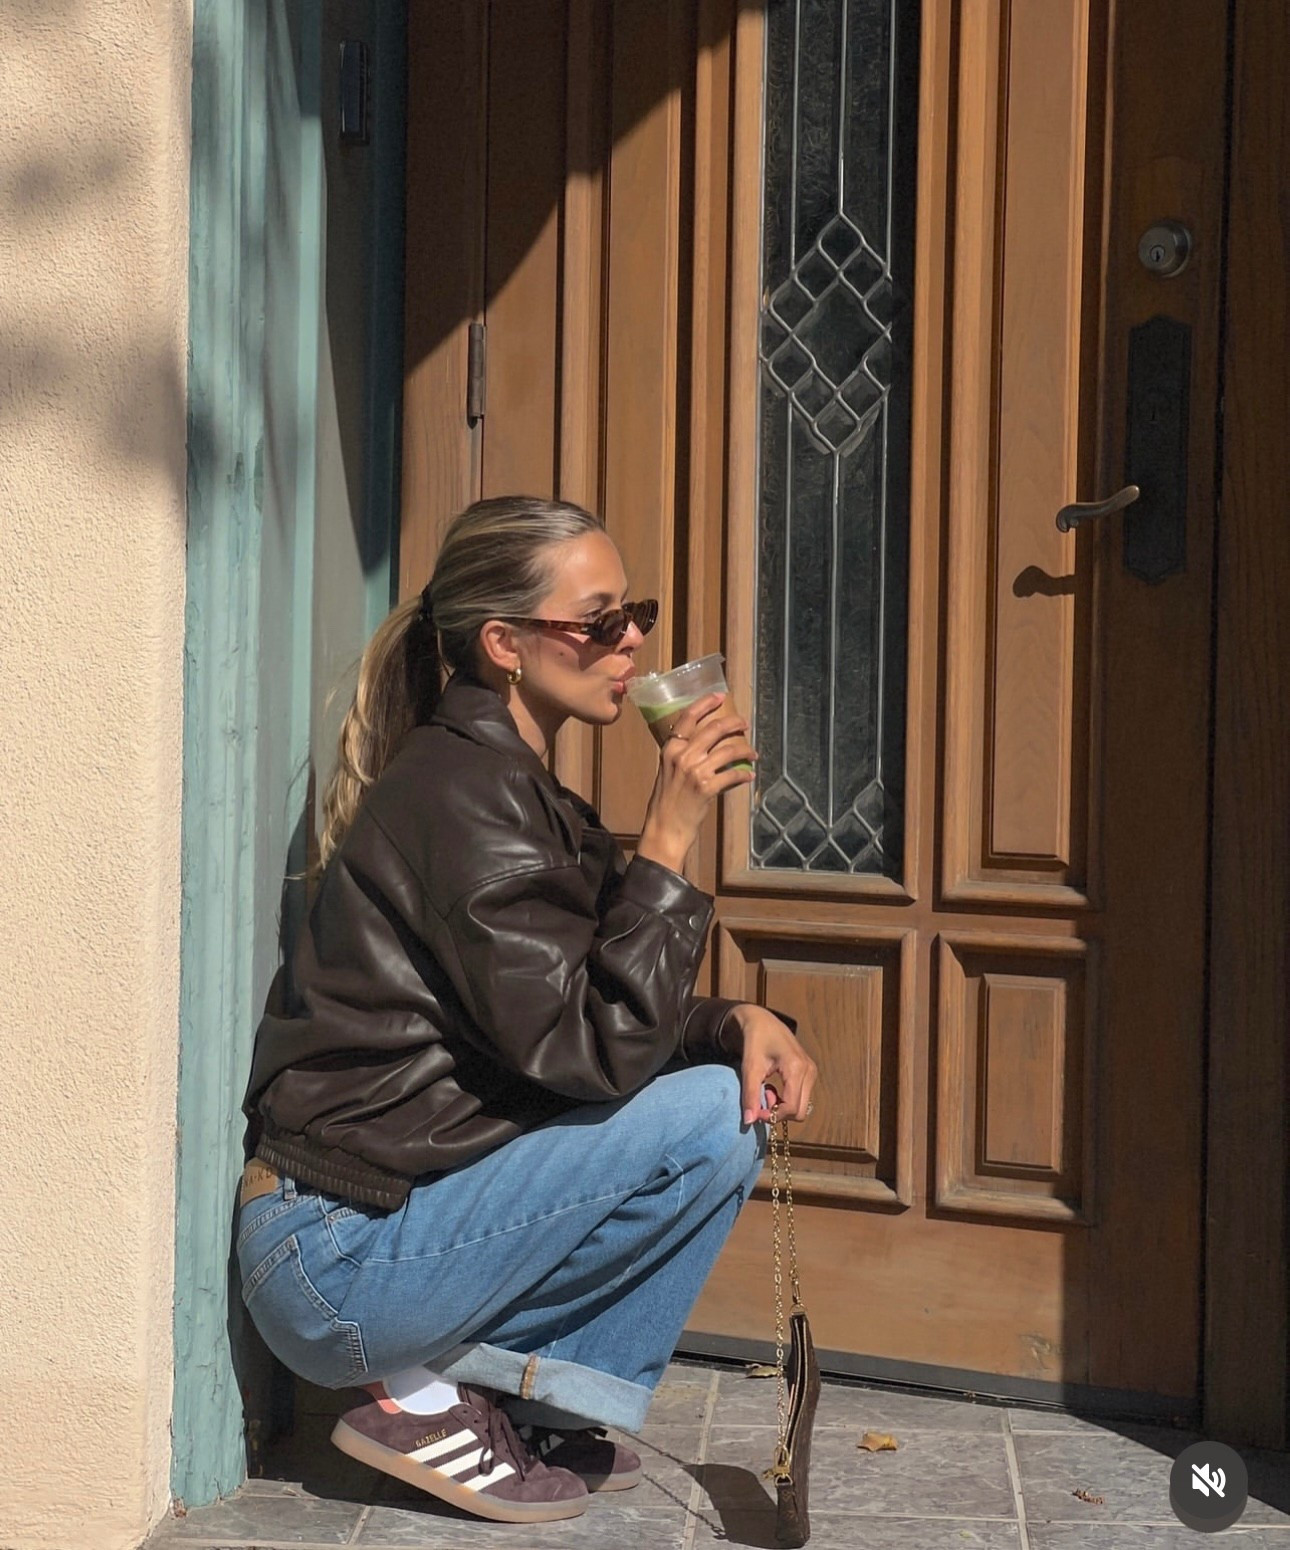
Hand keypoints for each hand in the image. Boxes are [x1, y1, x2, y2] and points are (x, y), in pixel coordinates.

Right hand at [636, 693, 755, 873]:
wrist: (664, 828)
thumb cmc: (665, 801)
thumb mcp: (667, 770)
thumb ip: (681, 753)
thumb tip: (704, 742)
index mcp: (670, 748)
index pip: (688, 717)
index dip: (706, 703)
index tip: (720, 696)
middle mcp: (682, 755)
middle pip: (714, 729)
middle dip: (734, 723)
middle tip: (744, 724)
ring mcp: (695, 771)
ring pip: (728, 750)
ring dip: (745, 750)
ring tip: (752, 754)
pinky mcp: (707, 787)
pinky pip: (732, 774)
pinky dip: (744, 774)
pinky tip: (749, 776)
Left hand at [726, 1004, 817, 1124]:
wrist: (762, 1021)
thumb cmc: (755, 1040)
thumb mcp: (750, 1068)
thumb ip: (750, 1096)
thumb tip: (749, 1121)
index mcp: (796, 1067)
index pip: (792, 1107)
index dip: (773, 1116)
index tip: (756, 1112)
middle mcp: (809, 1070)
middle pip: (800, 1111)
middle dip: (779, 1113)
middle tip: (762, 1100)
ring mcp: (812, 1071)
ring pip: (802, 1106)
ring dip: (783, 1107)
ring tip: (767, 1091)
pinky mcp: (810, 1072)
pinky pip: (802, 1097)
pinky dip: (787, 1099)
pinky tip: (775, 1087)